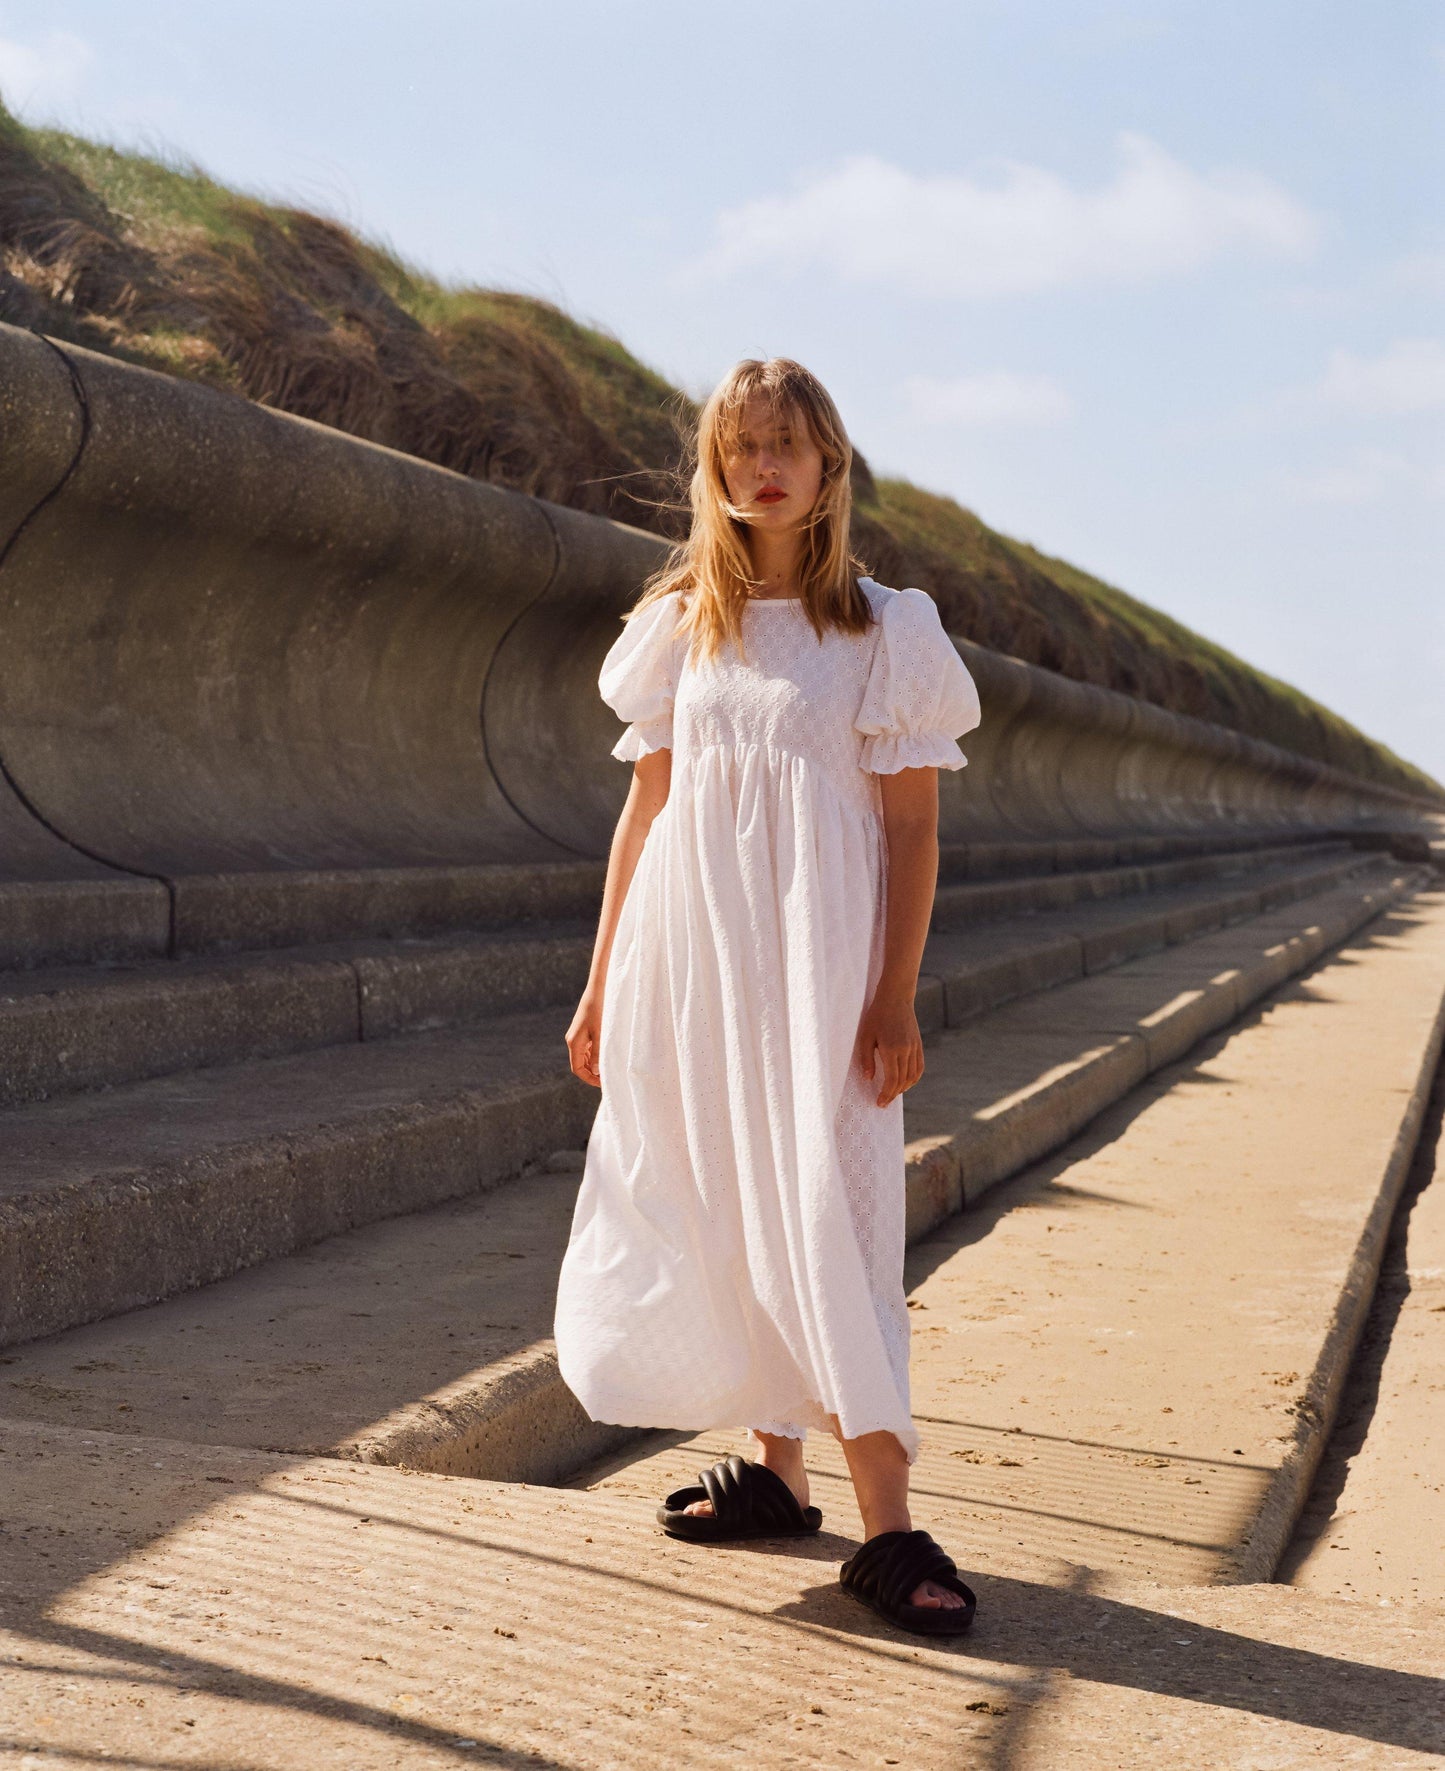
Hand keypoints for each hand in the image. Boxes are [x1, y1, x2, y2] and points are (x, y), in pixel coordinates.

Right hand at [565, 989, 603, 1088]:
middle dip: (592, 1074)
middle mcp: (573, 1041)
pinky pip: (587, 1049)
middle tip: (607, 1079)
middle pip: (580, 1065)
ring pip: (583, 1058)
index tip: (602, 1084)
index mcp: (574, 1043)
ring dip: (593, 1066)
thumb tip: (596, 1072)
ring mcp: (577, 1036)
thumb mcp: (600, 1033)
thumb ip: (598, 1053)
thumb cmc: (599, 1010)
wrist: (597, 991)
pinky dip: (594, 1056)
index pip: (578, 1069)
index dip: (589, 1079)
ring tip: (608, 1070)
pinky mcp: (583, 1031)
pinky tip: (605, 1057)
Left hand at [854, 986, 923, 1106]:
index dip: (886, 1094)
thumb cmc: (876, 1016)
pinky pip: (919, 1067)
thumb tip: (869, 1079)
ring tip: (893, 1093)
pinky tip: (905, 1083)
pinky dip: (913, 1078)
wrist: (896, 998)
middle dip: (893, 1094)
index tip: (880, 1102)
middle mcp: (906, 1050)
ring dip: (903, 1088)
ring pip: (913, 1076)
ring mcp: (914, 1048)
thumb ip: (867, 1059)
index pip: (892, 1079)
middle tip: (883, 1102)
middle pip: (902, 1080)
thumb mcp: (865, 1037)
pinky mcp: (919, 1045)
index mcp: (892, 1049)